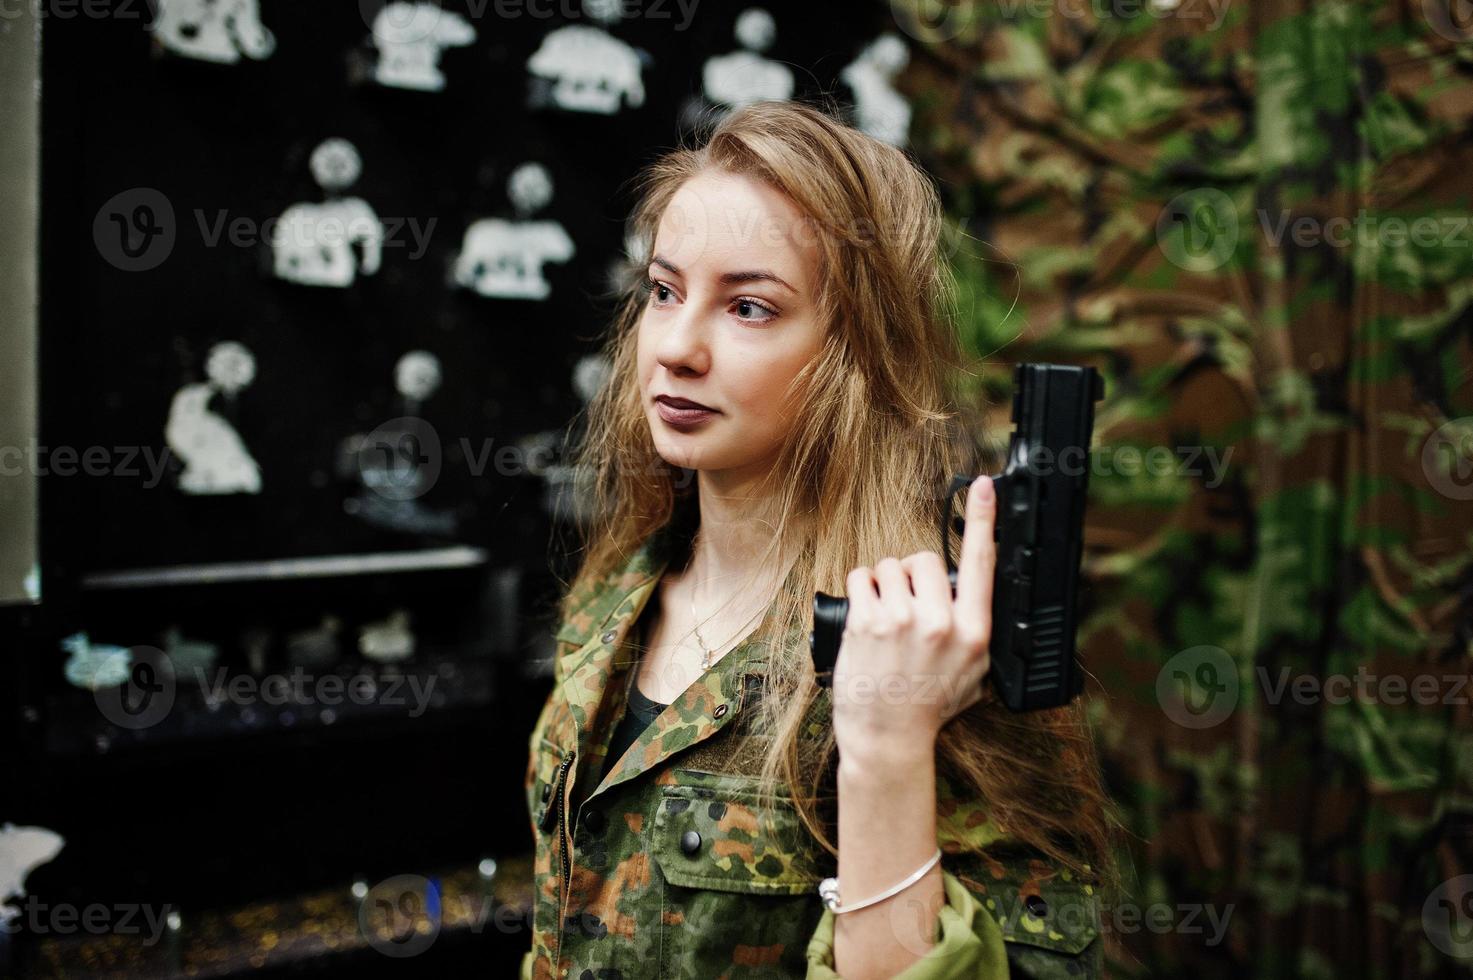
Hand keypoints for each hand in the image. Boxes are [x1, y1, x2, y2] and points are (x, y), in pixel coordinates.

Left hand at [831, 476, 996, 753]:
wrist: (888, 737)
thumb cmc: (928, 706)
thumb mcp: (973, 674)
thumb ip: (976, 633)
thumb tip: (974, 595)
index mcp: (974, 633)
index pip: (984, 564)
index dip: (984, 519)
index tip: (985, 486)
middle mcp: (942, 623)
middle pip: (927, 560)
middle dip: (913, 574)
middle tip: (906, 605)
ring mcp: (903, 621)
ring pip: (891, 566)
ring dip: (884, 583)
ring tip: (884, 618)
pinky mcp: (868, 622)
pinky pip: (861, 577)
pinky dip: (860, 589)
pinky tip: (865, 615)